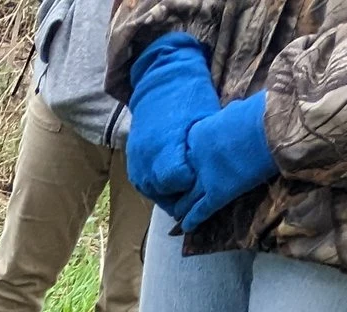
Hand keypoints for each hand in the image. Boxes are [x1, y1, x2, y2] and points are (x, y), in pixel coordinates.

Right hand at [124, 34, 220, 210]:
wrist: (161, 81)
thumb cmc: (191, 97)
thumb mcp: (205, 121)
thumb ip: (204, 150)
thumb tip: (214, 174)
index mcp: (163, 144)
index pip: (176, 181)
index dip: (192, 184)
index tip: (204, 177)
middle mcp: (145, 157)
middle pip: (163, 193)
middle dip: (183, 195)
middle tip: (201, 189)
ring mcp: (135, 161)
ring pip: (153, 193)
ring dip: (171, 195)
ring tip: (189, 189)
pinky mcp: (132, 163)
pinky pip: (145, 186)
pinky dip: (160, 188)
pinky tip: (175, 183)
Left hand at [175, 90, 275, 230]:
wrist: (270, 128)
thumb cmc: (258, 114)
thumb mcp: (233, 112)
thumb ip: (225, 120)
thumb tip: (232, 116)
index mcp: (196, 135)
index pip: (182, 155)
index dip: (182, 166)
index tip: (182, 171)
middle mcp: (194, 159)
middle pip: (179, 179)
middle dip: (176, 189)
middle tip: (174, 197)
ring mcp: (205, 178)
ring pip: (187, 198)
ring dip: (182, 208)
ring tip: (178, 214)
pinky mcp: (218, 194)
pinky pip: (201, 210)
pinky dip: (193, 220)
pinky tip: (187, 227)